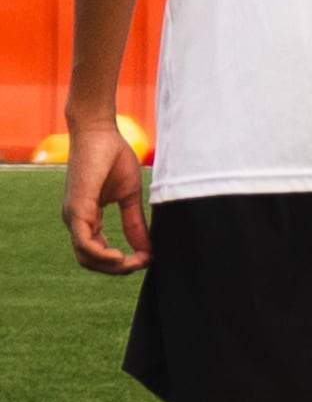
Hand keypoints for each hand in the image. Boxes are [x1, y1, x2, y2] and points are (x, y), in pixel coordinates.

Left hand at [61, 124, 150, 274]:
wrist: (99, 132)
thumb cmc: (113, 157)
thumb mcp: (130, 195)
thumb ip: (135, 222)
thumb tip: (149, 248)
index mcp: (86, 218)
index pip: (98, 252)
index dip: (122, 261)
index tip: (148, 258)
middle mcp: (75, 221)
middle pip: (91, 261)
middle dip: (118, 269)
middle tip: (144, 262)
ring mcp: (73, 217)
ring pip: (86, 257)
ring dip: (112, 266)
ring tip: (136, 262)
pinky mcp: (77, 210)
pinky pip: (85, 243)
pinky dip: (102, 255)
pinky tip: (122, 256)